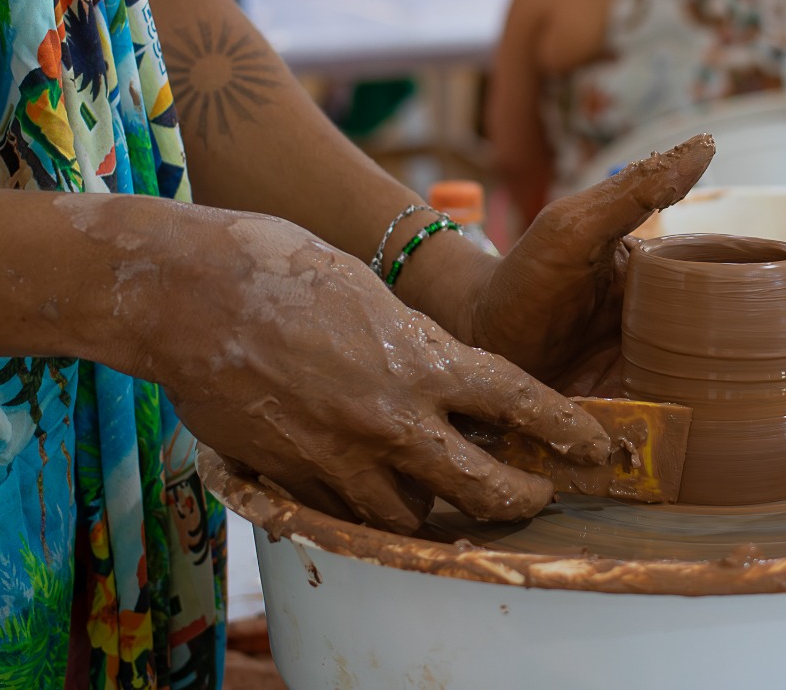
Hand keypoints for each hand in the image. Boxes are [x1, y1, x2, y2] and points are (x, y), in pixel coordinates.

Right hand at [147, 212, 609, 534]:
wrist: (189, 292)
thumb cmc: (281, 268)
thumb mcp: (371, 294)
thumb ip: (415, 343)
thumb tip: (440, 371)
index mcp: (423, 358)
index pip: (518, 403)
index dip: (565, 429)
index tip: (595, 446)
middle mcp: (392, 417)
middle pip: (482, 488)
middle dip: (519, 500)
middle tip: (534, 497)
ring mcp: (341, 456)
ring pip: (413, 517)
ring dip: (437, 511)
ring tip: (449, 499)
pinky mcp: (293, 478)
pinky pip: (348, 513)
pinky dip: (367, 508)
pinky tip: (371, 488)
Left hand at [468, 135, 785, 433]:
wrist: (472, 339)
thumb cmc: (522, 275)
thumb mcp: (576, 225)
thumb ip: (638, 188)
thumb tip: (706, 142)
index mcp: (691, 285)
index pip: (779, 297)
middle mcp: (697, 334)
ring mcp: (680, 380)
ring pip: (769, 395)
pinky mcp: (655, 423)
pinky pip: (722, 436)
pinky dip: (769, 442)